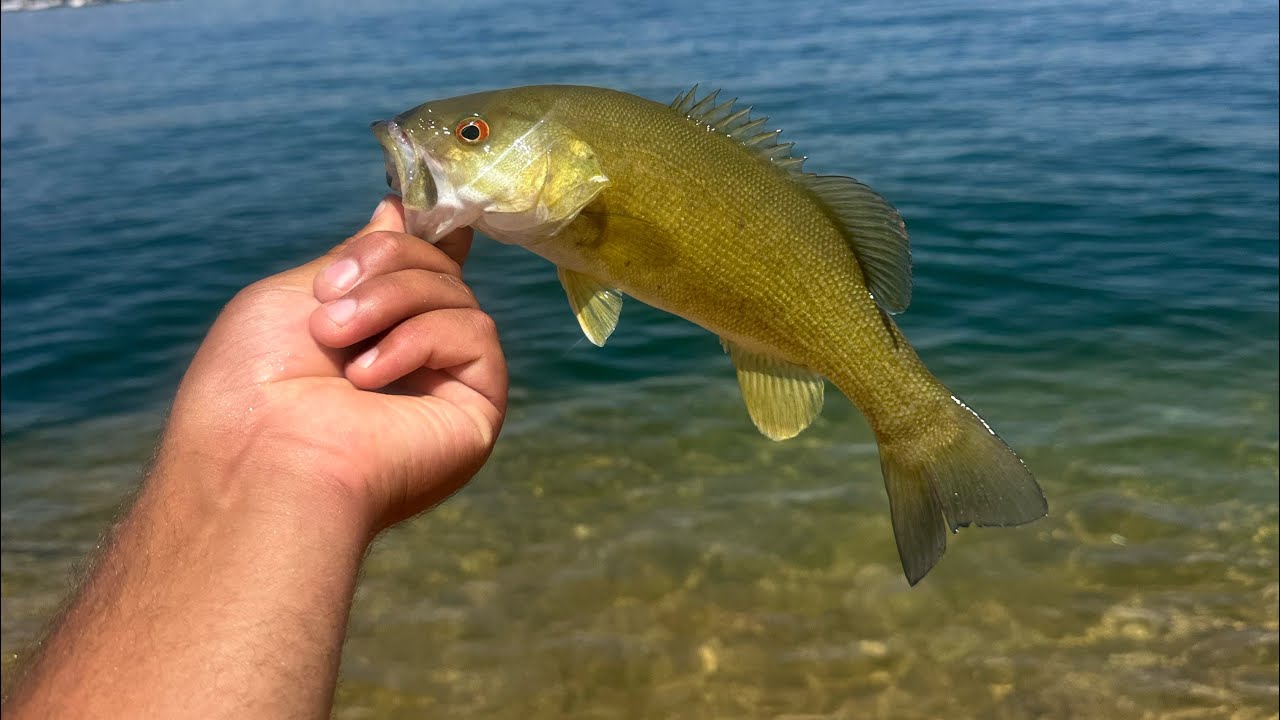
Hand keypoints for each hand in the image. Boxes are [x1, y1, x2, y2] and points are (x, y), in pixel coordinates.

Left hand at [159, 195, 506, 532]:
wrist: (260, 459)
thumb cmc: (254, 384)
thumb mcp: (296, 294)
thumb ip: (356, 257)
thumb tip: (396, 207)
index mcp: (371, 332)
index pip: (421, 269)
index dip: (420, 235)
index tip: (399, 208)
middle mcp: (415, 358)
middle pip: (438, 268)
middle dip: (384, 265)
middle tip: (327, 304)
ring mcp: (447, 383)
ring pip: (456, 294)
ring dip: (391, 300)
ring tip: (334, 339)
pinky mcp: (477, 408)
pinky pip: (475, 333)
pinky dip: (419, 338)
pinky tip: (367, 378)